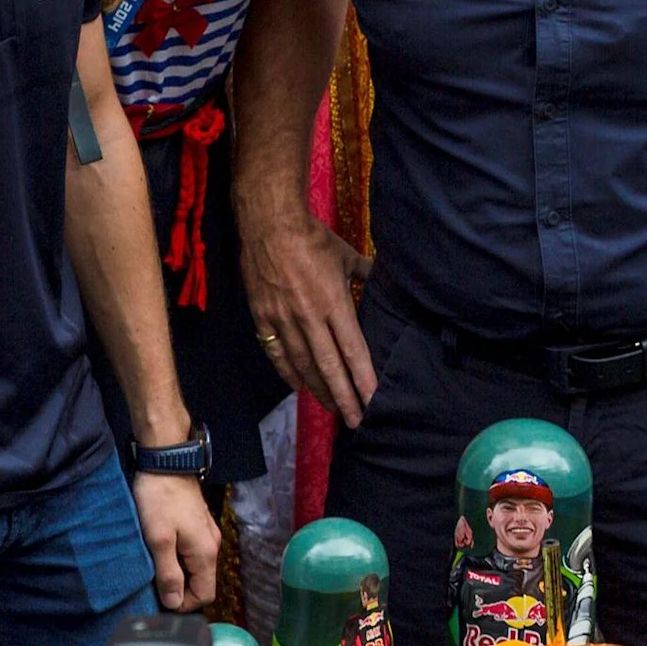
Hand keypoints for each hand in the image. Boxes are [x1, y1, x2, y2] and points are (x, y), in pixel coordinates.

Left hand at [134, 473, 220, 612]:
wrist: (166, 461)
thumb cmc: (160, 498)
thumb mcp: (159, 540)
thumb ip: (168, 574)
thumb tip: (174, 603)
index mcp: (206, 554)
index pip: (205, 596)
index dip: (183, 603)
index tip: (160, 596)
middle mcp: (212, 546)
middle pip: (200, 583)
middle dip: (178, 589)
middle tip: (152, 580)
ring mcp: (206, 534)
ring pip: (195, 568)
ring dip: (176, 572)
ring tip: (153, 563)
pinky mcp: (198, 524)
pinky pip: (192, 552)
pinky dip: (177, 558)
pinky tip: (159, 547)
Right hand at [243, 211, 377, 425]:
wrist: (268, 224)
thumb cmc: (312, 238)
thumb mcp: (346, 255)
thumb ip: (365, 274)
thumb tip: (383, 279)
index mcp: (334, 303)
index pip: (352, 350)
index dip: (363, 379)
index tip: (372, 401)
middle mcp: (309, 318)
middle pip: (329, 367)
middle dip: (344, 397)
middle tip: (355, 421)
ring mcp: (284, 320)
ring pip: (303, 366)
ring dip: (319, 390)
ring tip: (332, 408)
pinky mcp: (263, 318)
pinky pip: (277, 353)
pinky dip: (289, 374)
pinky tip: (299, 388)